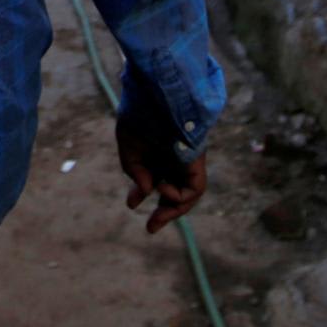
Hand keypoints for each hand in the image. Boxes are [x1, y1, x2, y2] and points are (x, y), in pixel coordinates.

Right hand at [117, 117, 206, 233]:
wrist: (157, 97)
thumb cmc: (141, 117)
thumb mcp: (129, 148)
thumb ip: (134, 170)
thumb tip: (148, 191)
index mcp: (156, 153)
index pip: (153, 179)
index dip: (141, 193)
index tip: (131, 204)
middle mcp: (173, 159)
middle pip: (174, 193)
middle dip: (163, 213)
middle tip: (150, 228)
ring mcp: (186, 162)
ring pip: (187, 195)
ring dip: (173, 209)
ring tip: (158, 216)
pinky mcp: (198, 163)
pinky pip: (195, 189)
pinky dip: (180, 196)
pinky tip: (164, 189)